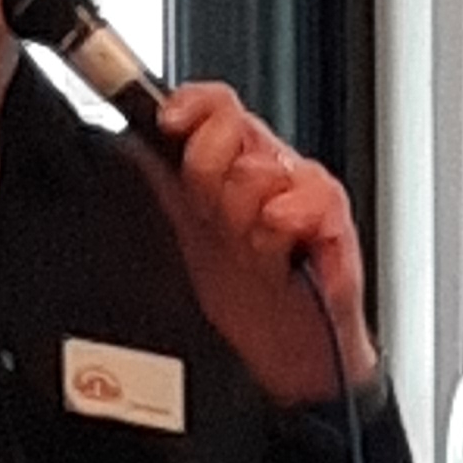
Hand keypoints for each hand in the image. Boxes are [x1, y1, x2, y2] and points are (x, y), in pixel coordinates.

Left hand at [144, 81, 379, 403]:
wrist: (285, 357)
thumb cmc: (243, 299)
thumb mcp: (185, 238)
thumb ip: (161, 186)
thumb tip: (127, 147)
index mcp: (230, 167)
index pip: (215, 105)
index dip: (191, 107)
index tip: (169, 123)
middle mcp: (266, 171)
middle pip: (231, 131)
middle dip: (211, 179)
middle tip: (218, 221)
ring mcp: (302, 193)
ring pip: (259, 171)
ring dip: (246, 220)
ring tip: (254, 252)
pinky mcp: (335, 222)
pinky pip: (307, 201)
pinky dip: (288, 225)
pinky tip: (283, 251)